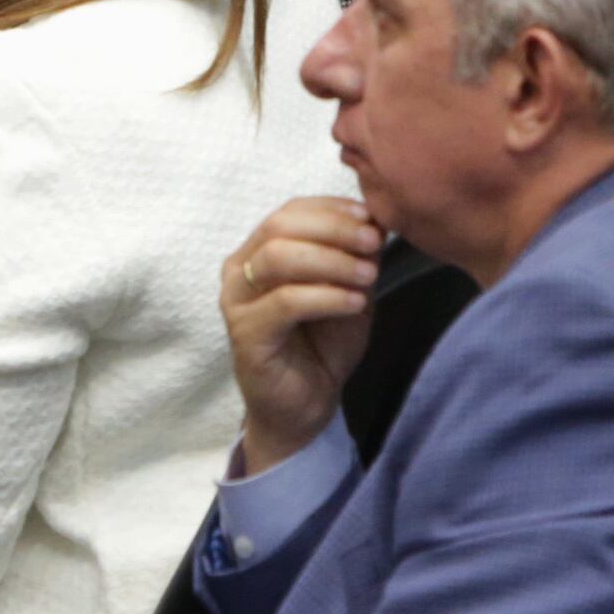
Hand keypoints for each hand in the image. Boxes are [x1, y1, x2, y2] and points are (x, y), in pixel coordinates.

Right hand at [222, 196, 379, 473]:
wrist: (306, 404)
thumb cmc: (323, 344)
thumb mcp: (347, 289)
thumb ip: (354, 256)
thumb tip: (376, 220)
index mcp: (260, 251)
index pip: (291, 211)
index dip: (332, 209)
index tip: (372, 218)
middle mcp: (240, 270)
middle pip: (281, 226)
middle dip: (334, 230)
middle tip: (373, 244)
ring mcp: (237, 301)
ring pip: (279, 258)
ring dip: (331, 261)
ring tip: (367, 276)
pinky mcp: (244, 333)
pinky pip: (286, 302)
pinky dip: (327, 297)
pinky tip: (355, 303)